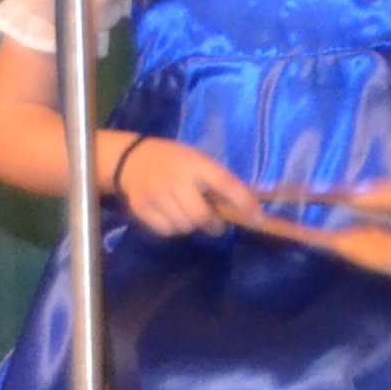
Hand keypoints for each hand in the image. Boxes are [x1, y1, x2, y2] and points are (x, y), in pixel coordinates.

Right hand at [110, 134, 260, 235]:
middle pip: (201, 215)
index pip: (226, 184)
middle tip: (216, 223)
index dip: (244, 203)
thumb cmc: (176, 161)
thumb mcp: (200, 161)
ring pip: (184, 226)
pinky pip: (166, 230)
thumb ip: (221, 180)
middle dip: (213, 224)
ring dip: (193, 226)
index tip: (258, 218)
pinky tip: (173, 215)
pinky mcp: (141, 207)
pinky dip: (175, 229)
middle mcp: (177, 179)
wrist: (132, 159)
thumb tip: (258, 200)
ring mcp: (156, 194)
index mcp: (197, 164)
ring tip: (190, 213)